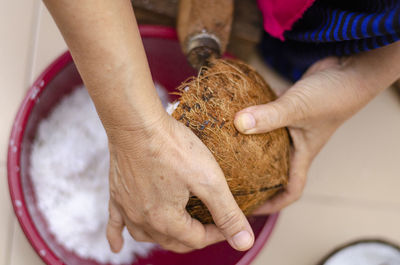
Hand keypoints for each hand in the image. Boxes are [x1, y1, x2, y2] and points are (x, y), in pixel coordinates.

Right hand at [106, 113, 254, 252]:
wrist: (136, 123)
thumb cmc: (172, 147)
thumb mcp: (208, 179)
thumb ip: (227, 213)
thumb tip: (244, 243)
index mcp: (166, 220)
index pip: (197, 239)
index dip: (217, 234)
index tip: (229, 221)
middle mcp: (143, 220)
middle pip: (173, 241)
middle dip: (195, 237)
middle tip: (210, 224)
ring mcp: (127, 208)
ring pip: (146, 236)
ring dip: (164, 237)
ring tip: (176, 234)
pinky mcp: (116, 194)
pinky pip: (114, 224)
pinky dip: (117, 237)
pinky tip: (117, 246)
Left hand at [234, 55, 391, 213]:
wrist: (350, 68)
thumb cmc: (334, 94)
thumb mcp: (298, 108)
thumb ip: (269, 116)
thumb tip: (238, 124)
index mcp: (303, 154)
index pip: (291, 190)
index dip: (273, 204)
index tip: (250, 209)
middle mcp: (296, 144)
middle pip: (273, 170)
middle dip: (254, 177)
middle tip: (228, 178)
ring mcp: (291, 126)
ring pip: (267, 142)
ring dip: (249, 145)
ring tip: (224, 148)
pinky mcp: (287, 109)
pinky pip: (266, 118)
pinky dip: (252, 118)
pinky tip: (234, 114)